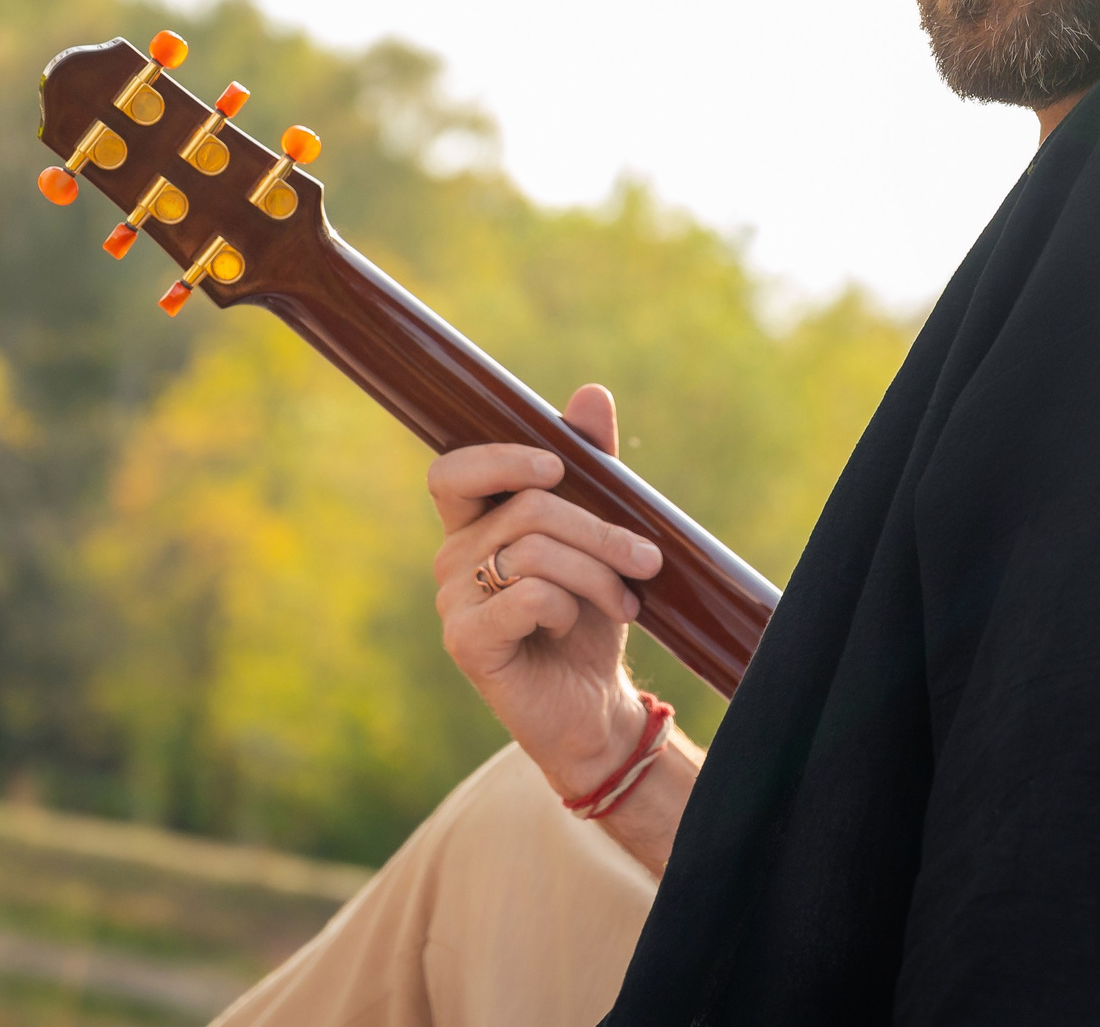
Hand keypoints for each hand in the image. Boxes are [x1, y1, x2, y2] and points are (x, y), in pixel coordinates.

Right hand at [430, 384, 664, 799]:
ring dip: (598, 574)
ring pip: (535, 551)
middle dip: (601, 531)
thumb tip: (591, 394)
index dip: (501, 458)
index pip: (453, 471)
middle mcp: (451, 560)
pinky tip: (572, 628)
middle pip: (526, 509)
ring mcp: (453, 602)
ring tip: (624, 601)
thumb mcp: (597, 539)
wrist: (592, 706)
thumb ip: (589, 468)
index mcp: (473, 528)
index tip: (559, 467)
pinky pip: (530, 595)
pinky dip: (569, 607)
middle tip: (647, 560)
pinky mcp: (467, 642)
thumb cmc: (589, 620)